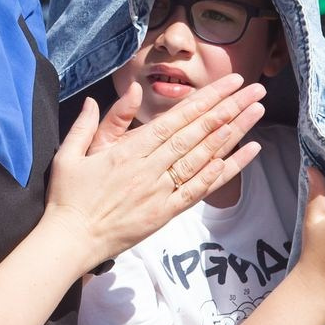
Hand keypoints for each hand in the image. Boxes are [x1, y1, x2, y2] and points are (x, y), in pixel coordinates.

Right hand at [45, 76, 267, 265]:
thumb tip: (109, 95)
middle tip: (255, 90)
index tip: (229, 83)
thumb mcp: (72, 152)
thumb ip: (95, 123)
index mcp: (129, 150)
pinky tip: (246, 154)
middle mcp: (151, 168)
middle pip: (197, 133)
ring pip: (204, 157)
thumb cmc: (68, 196)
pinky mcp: (166, 213)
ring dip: (233, 134)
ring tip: (256, 113)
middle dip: (229, 108)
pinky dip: (224, 171)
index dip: (206, 99)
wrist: (70, 240)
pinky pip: (200, 189)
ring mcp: (161, 191)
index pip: (177, 118)